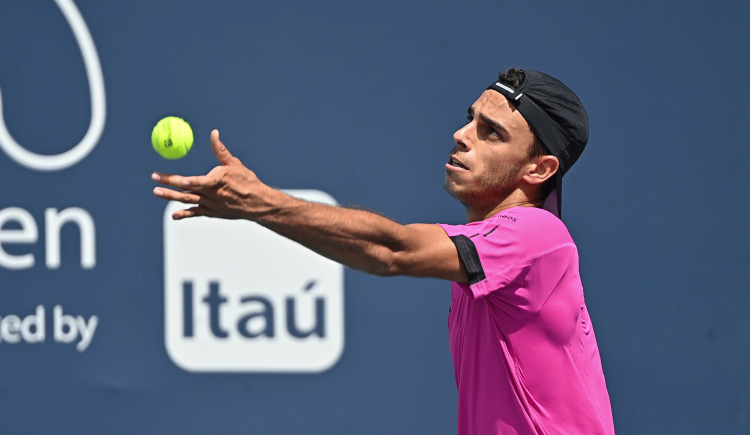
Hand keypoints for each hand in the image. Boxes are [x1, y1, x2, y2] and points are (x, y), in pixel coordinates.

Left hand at [152, 129, 273, 219]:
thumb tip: (213, 133)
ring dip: (170, 196)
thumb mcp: (235, 164)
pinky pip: (196, 213)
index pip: (204, 182)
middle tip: (154, 177)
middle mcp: (214, 193)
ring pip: (188, 200)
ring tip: (156, 191)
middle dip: (170, 183)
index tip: (181, 180)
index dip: (193, 182)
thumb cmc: (247, 181)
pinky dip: (185, 214)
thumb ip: (220, 150)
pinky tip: (174, 215)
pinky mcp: (212, 212)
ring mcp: (212, 204)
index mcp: (220, 180)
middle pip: (188, 189)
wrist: (257, 204)